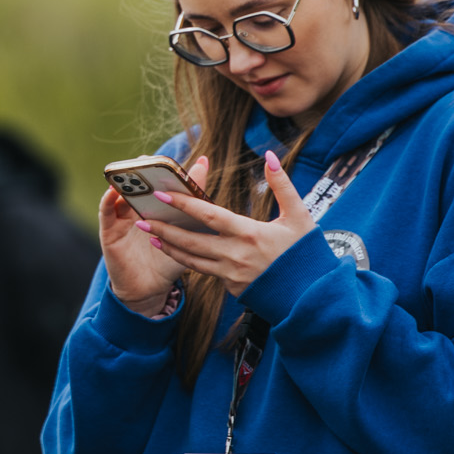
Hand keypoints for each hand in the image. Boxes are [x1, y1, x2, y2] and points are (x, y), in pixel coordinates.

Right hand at [100, 155, 207, 315]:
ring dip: (124, 182)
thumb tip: (211, 187)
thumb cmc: (168, 261)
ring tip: (133, 172)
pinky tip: (113, 192)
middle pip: (137, 186)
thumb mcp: (186, 234)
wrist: (151, 289)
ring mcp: (121, 219)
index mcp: (155, 208)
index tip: (169, 160)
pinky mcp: (109, 232)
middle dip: (142, 171)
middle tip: (149, 160)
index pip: (158, 184)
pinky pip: (105, 212)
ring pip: (120, 194)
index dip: (161, 171)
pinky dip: (107, 200)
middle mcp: (136, 210)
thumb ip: (195, 209)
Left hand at [141, 149, 313, 295]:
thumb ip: (282, 185)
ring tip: (150, 235)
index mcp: (250, 234)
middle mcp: (236, 255)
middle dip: (163, 229)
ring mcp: (232, 274)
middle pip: (191, 241)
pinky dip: (187, 261)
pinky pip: (205, 272)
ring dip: (169, 247)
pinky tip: (175, 250)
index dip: (184, 204)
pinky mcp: (232, 287)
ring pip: (192, 260)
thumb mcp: (299, 216)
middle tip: (140, 219)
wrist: (313, 297)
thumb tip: (269, 156)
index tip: (162, 194)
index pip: (209, 216)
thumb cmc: (306, 253)